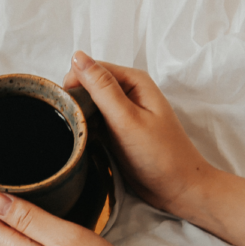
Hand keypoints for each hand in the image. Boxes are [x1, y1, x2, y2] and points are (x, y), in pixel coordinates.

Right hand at [64, 51, 210, 216]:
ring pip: (88, 105)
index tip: (66, 105)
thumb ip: (101, 88)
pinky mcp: (117, 131)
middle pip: (88, 85)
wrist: (178, 189)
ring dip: (79, 116)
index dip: (74, 82)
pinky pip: (93, 122)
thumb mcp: (127, 119)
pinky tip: (82, 141)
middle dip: (75, 100)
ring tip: (77, 134)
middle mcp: (128, 92)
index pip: (91, 68)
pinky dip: (85, 129)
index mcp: (134, 81)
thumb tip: (77, 56)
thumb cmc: (160, 155)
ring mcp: (122, 113)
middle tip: (73, 124)